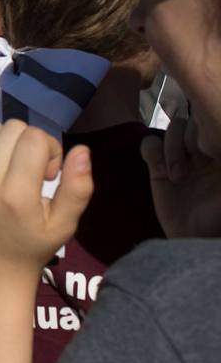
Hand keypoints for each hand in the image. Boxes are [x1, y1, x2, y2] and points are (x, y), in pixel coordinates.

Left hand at [0, 121, 93, 282]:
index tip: (50, 174)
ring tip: (17, 175)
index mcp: (14, 194)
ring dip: (11, 147)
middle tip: (35, 172)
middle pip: (12, 128)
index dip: (50, 149)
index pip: (34, 137)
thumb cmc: (33, 248)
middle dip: (31, 142)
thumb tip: (82, 149)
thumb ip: (78, 187)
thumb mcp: (65, 225)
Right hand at [141, 115, 220, 237]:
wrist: (194, 240)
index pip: (210, 124)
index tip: (210, 154)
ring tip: (176, 177)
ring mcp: (180, 158)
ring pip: (170, 130)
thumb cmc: (217, 219)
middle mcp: (203, 151)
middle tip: (195, 164)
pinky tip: (160, 172)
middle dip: (188, 141)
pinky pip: (149, 144)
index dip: (205, 133)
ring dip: (171, 150)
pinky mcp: (158, 168)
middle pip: (190, 123)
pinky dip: (152, 153)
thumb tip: (216, 148)